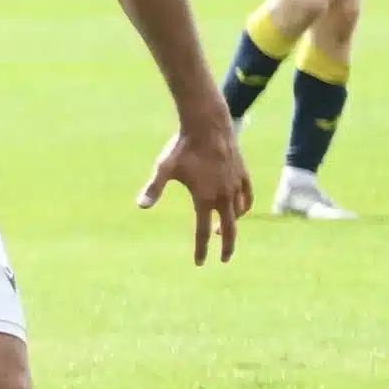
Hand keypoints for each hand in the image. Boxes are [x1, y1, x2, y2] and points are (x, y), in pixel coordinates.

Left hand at [139, 118, 250, 261]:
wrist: (208, 125)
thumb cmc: (183, 147)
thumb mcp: (164, 168)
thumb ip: (154, 188)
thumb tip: (141, 206)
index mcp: (204, 198)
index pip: (202, 232)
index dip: (201, 249)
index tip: (200, 264)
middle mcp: (224, 195)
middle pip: (228, 228)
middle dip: (227, 247)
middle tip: (224, 260)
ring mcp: (236, 184)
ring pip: (239, 212)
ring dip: (232, 225)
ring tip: (222, 231)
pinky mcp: (242, 173)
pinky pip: (248, 196)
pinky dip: (244, 206)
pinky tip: (239, 209)